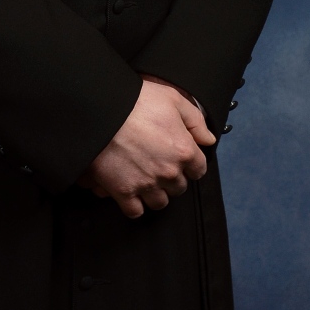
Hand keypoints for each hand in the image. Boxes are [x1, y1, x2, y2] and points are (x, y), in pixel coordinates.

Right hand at [77, 77, 215, 218]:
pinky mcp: (123, 192)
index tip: (180, 157)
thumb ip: (195, 120)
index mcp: (184, 150)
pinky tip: (131, 191)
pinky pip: (135, 211)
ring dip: (155, 192)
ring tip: (145, 178)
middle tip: (158, 163)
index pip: (199, 170)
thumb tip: (208, 139)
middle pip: (179, 187)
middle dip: (172, 177)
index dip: (190, 162)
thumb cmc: (136, 101)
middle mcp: (168, 172)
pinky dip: (134, 204)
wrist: (101, 110)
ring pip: (160, 202)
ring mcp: (146, 184)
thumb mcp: (172, 98)